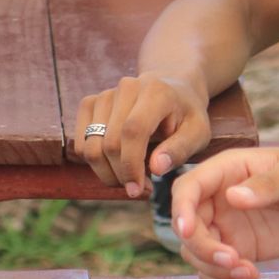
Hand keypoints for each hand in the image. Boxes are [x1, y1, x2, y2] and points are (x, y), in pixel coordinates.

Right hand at [75, 69, 211, 195]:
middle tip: (139, 189)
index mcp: (156, 92)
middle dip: (120, 175)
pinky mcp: (90, 103)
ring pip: (90, 147)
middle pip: (109, 143)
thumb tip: (156, 168)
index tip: (137, 189)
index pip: (132, 131)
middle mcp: (126, 88)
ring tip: (130, 178)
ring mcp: (104, 95)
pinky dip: (95, 162)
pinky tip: (117, 165)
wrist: (170, 89)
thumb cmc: (186, 115)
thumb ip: (180, 150)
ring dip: (106, 173)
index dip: (131, 164)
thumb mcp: (198, 133)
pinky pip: (81, 143)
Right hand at [172, 148, 278, 278]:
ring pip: (197, 252)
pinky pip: (218, 270)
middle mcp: (220, 199)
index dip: (180, 209)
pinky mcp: (243, 249)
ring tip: (248, 273)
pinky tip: (250, 278)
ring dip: (213, 269)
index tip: (187, 232)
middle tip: (233, 262)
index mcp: (226, 170)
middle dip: (203, 248)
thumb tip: (232, 197)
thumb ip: (266, 186)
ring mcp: (229, 226)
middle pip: (188, 226)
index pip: (187, 188)